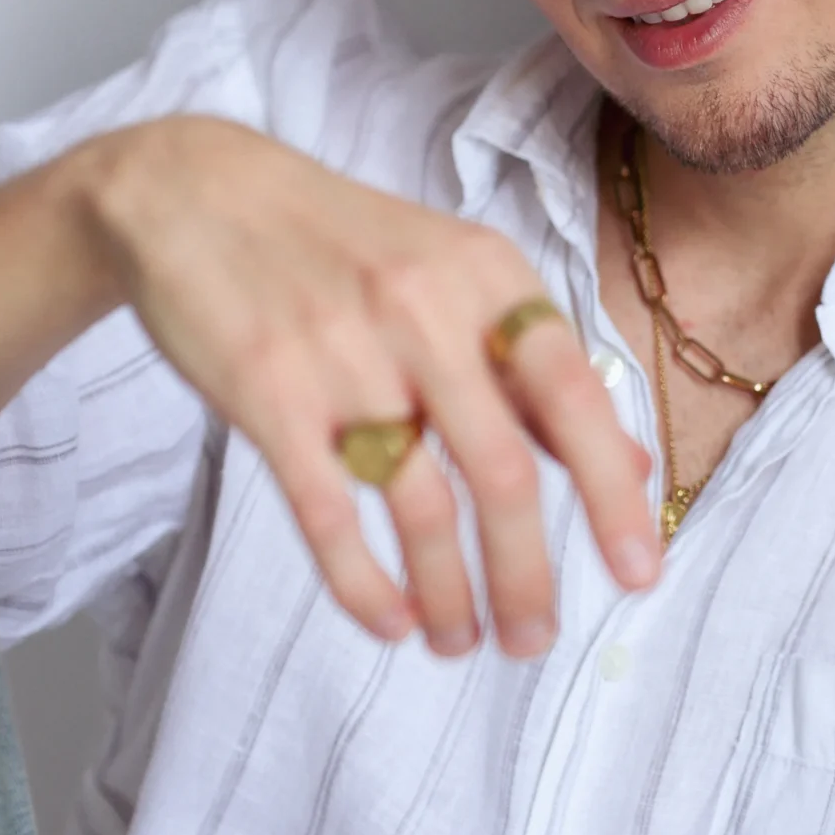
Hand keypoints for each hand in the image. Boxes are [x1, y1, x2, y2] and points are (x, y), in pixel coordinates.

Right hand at [86, 115, 658, 655]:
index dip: (611, 493)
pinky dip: (364, 582)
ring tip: (460, 642)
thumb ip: (536, 368)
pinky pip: (328, 513)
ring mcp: (343, 353)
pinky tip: (390, 622)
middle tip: (535, 640)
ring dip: (449, 593)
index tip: (639, 572)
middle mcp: (423, 311)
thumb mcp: (455, 274)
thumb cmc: (342, 246)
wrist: (195, 193)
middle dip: (527, 574)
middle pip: (503, 470)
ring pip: (420, 504)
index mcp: (486, 275)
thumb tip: (628, 468)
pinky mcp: (267, 392)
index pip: (574, 396)